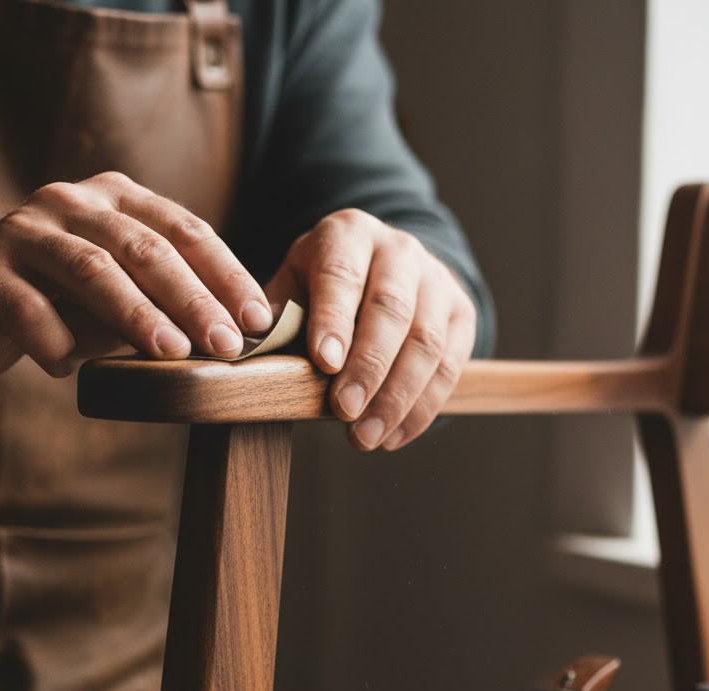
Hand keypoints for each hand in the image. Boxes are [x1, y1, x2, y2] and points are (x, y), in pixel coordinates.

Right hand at [0, 171, 272, 376]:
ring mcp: (23, 232)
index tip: (259, 320)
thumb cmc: (50, 302)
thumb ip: (158, 303)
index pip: (183, 230)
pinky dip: (55, 343)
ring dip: (136, 315)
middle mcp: (70, 203)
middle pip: (143, 248)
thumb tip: (230, 339)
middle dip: (192, 298)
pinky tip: (68, 369)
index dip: (225, 274)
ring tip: (172, 354)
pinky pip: (28, 311)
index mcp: (114, 199)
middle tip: (228, 345)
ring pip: (91, 270)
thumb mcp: (113, 296)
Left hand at [265, 209, 476, 450]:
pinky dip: (422, 407)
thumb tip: (247, 350)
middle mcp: (398, 249)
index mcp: (347, 235)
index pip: (341, 276)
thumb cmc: (321, 289)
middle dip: (368, 367)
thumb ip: (273, 317)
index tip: (324, 363)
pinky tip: (393, 436)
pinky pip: (450, 365)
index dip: (334, 320)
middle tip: (345, 412)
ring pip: (426, 341)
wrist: (380, 271)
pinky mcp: (461, 313)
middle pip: (391, 310)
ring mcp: (436, 279)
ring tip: (366, 437)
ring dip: (397, 397)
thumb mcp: (291, 288)